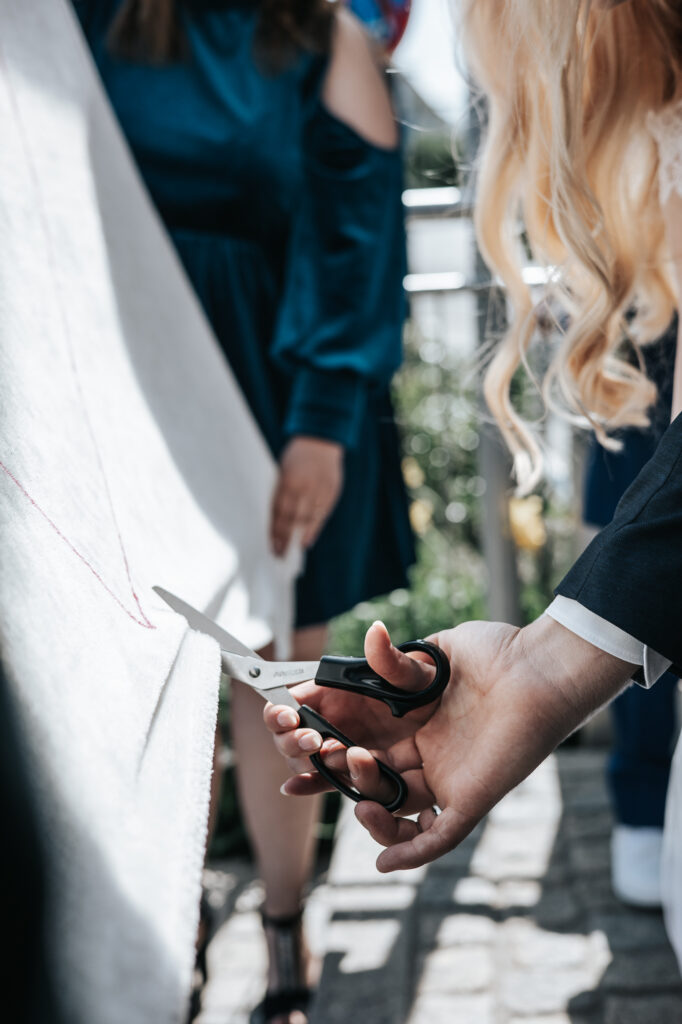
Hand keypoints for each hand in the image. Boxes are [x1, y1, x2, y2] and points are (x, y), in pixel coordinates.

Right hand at [264, 617, 634, 870]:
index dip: (312, 736)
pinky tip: (382, 862)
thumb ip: (395, 662)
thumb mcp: (435, 654)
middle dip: (321, 767)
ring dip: (361, 797)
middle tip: (303, 748)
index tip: (282, 721)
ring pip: (389, 805)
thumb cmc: (495, 654)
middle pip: (358, 774)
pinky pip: (436, 838)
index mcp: (402, 720)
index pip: (346, 735)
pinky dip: (409, 852)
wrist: (543, 670)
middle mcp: (417, 753)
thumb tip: (371, 636)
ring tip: (352, 761)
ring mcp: (442, 779)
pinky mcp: (469, 799)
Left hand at [270, 436, 343, 555]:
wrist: (321, 439)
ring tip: (293, 550)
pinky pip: (322, 514)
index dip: (275, 531)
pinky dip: (314, 528)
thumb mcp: (283, 470)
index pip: (280, 512)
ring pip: (309, 519)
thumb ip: (281, 492)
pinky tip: (307, 539)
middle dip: (285, 538)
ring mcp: (320, 490)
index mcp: (288, 481)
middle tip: (279, 554)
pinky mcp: (332, 492)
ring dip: (300, 536)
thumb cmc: (295, 456)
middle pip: (294, 519)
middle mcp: (305, 488)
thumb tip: (275, 518)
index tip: (271, 545)